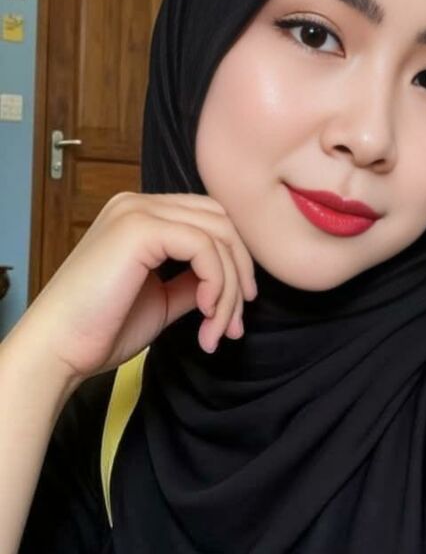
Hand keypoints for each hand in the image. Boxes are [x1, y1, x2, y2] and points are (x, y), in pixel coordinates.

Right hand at [21, 192, 256, 385]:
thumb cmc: (100, 330)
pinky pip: (205, 247)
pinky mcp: (139, 229)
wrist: (58, 349)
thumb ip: (193, 281)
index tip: (236, 312)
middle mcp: (138, 204)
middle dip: (239, 274)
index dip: (234, 263)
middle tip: (235, 324)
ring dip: (229, 289)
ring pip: (219, 235)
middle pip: (222, 221)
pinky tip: (204, 314)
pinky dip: (216, 283)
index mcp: (140, 216)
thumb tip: (229, 283)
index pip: (209, 220)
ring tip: (217, 330)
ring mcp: (137, 212)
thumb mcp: (162, 298)